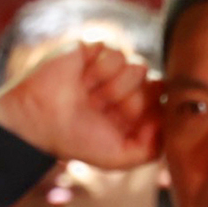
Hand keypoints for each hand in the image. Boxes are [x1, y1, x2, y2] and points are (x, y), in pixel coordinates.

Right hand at [0, 40, 161, 169]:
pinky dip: (100, 69)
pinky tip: (83, 79)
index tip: (127, 123)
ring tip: (91, 96)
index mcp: (139, 111)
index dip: (151, 112)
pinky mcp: (94, 49)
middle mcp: (129, 88)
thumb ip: (155, 146)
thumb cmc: (79, 141)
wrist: (38, 120)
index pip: (167, 103)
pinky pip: (116, 51)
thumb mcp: (123, 157)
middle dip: (131, 102)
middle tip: (103, 110)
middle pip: (156, 84)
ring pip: (139, 66)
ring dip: (114, 87)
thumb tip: (169, 118)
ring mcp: (112, 68)